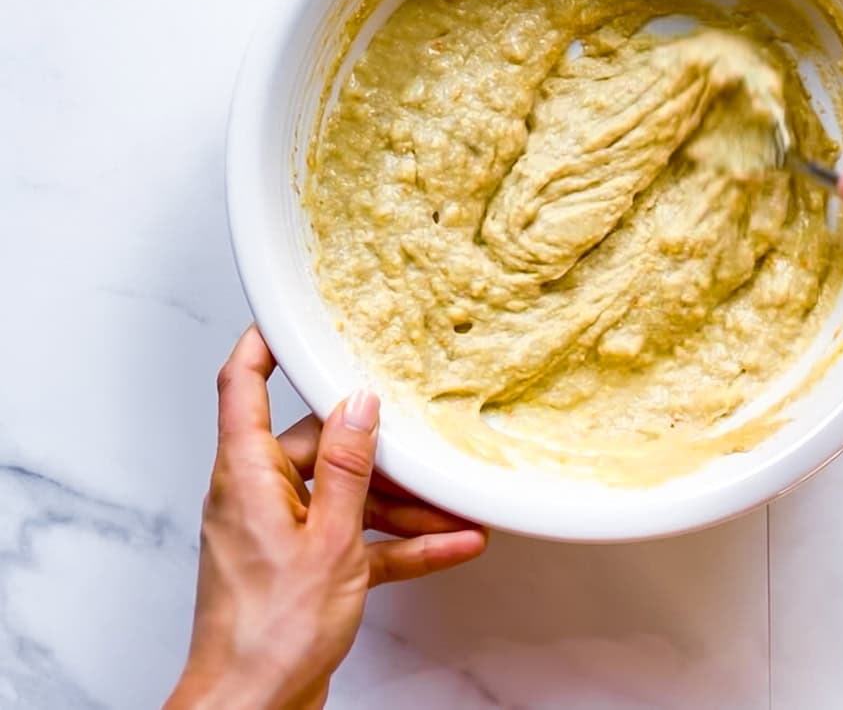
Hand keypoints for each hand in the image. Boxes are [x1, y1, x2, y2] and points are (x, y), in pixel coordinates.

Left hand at [166, 327, 487, 709]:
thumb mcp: (331, 539)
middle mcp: (257, 495)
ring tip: (457, 513)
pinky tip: (450, 547)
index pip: (240, 386)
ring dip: (402, 506)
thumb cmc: (271, 632)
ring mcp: (280, 531)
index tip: (290, 317)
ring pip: (346, 495)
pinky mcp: (302, 566)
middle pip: (319, 444)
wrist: (254, 707)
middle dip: (379, 453)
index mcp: (246, 475)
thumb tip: (359, 405)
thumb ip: (349, 468)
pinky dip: (399, 544)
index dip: (261, 344)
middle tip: (424, 445)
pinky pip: (357, 539)